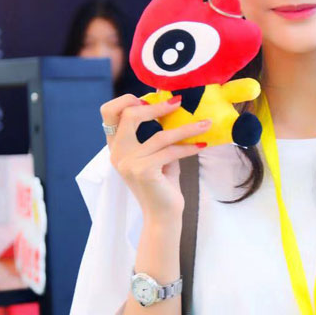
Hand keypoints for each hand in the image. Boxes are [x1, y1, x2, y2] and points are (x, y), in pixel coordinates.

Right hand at [100, 94, 209, 224]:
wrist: (163, 215)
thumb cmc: (163, 183)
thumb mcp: (157, 154)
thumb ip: (157, 134)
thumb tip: (173, 105)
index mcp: (116, 147)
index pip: (109, 112)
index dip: (127, 100)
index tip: (152, 98)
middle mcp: (117, 153)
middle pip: (129, 115)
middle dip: (156, 106)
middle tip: (179, 103)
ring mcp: (128, 162)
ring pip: (160, 135)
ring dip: (187, 128)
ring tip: (206, 124)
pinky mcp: (142, 171)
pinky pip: (170, 151)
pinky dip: (189, 147)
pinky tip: (202, 144)